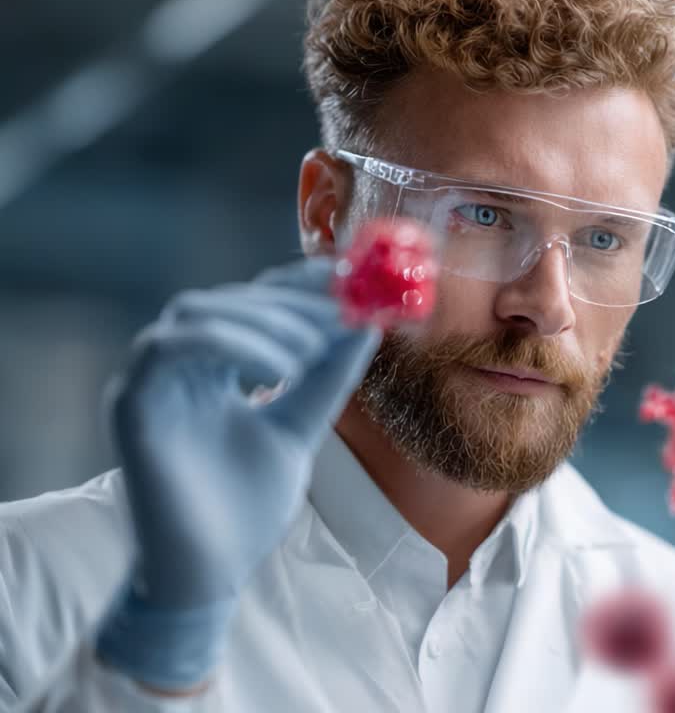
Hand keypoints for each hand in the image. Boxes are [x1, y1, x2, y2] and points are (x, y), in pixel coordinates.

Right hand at [96, 257, 380, 690]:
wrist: (211, 573)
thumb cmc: (247, 506)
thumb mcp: (300, 428)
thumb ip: (326, 380)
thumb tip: (365, 326)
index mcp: (213, 369)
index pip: (250, 302)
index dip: (296, 283)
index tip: (350, 278)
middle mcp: (178, 369)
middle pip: (224, 298)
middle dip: (287, 300)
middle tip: (339, 310)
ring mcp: (150, 384)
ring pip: (194, 312)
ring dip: (262, 320)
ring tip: (310, 353)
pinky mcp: (131, 406)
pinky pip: (165, 348)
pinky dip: (225, 343)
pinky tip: (277, 371)